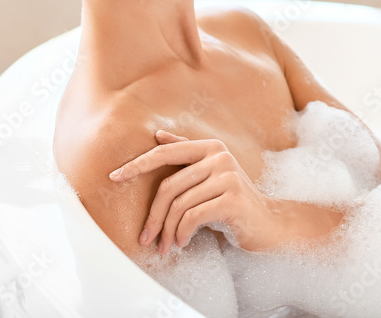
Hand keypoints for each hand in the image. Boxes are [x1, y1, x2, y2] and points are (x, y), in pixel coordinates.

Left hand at [109, 130, 277, 253]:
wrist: (267, 224)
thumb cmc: (233, 202)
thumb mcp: (211, 175)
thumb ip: (187, 154)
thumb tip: (157, 135)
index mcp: (211, 148)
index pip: (166, 153)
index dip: (137, 164)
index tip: (113, 177)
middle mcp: (220, 157)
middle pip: (168, 186)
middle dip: (153, 216)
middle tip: (146, 238)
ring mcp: (228, 177)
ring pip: (179, 205)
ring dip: (168, 231)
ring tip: (166, 245)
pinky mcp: (232, 199)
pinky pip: (192, 217)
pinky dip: (181, 234)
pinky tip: (182, 243)